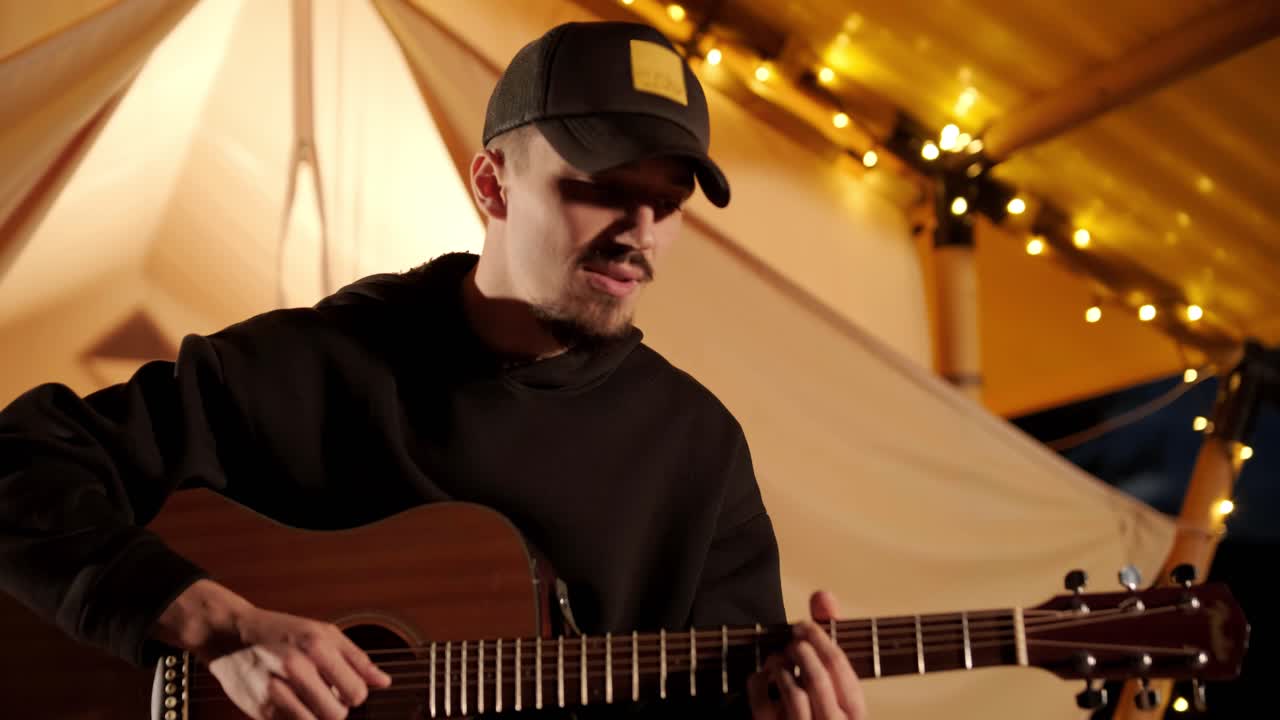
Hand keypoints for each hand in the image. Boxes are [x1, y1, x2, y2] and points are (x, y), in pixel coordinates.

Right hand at [206, 606, 391, 719]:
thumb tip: (384, 682)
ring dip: (317, 718)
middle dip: (337, 709)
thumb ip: (356, 659)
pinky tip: (292, 704)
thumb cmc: (283, 632)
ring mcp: (275, 691)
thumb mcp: (323, 633)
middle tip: (326, 695)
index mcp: (317, 646)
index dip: (355, 694)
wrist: (231, 635)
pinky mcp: (259, 710)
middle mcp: (296, 668)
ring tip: (309, 700)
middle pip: (337, 715)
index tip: (343, 687)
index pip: (356, 692)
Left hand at [746, 590, 867, 719]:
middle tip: (791, 640)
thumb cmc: (820, 707)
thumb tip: (823, 595)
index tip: (803, 625)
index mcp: (855, 714)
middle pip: (817, 679)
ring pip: (794, 695)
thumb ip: (830, 636)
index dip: (818, 638)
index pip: (839, 667)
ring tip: (778, 657)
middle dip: (800, 650)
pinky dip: (758, 682)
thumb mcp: (834, 680)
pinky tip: (762, 676)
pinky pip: (763, 705)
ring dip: (780, 665)